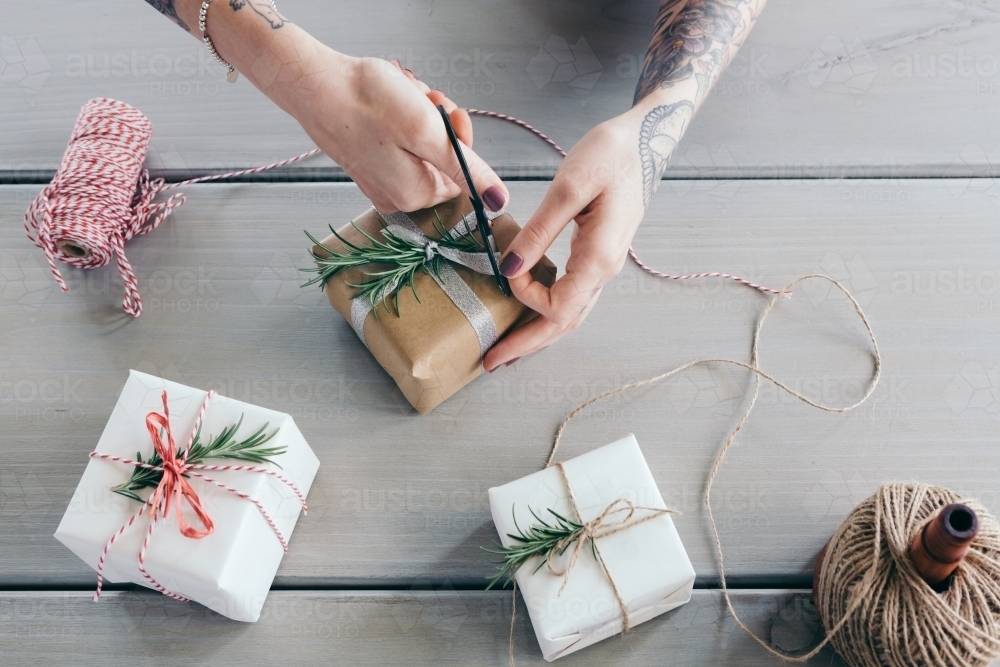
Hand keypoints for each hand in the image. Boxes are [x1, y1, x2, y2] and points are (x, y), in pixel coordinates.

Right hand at [286, 48, 507, 213]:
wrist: (316, 84)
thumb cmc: (365, 102)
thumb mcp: (428, 132)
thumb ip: (468, 169)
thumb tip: (498, 199)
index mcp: (415, 195)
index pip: (463, 175)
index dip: (460, 139)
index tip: (447, 112)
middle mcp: (397, 196)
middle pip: (443, 160)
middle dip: (439, 124)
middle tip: (424, 99)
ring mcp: (380, 182)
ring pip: (422, 148)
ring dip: (421, 117)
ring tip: (404, 96)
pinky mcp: (367, 164)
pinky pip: (399, 145)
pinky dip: (400, 121)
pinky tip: (389, 104)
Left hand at [483, 109, 651, 370]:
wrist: (646, 139)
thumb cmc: (612, 154)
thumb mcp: (570, 185)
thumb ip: (538, 231)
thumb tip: (510, 269)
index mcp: (599, 257)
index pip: (557, 306)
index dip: (526, 298)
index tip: (506, 270)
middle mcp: (604, 269)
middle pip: (564, 325)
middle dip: (527, 345)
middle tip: (491, 361)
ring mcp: (604, 264)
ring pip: (570, 314)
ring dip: (537, 334)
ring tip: (507, 347)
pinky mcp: (598, 254)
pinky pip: (572, 295)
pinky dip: (548, 311)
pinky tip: (530, 312)